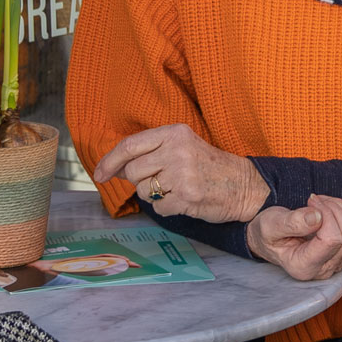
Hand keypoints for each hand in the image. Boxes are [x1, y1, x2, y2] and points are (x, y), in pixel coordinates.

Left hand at [93, 124, 268, 222]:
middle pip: (133, 171)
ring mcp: (182, 173)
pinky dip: (166, 208)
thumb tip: (115, 167)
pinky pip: (158, 208)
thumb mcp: (181, 146)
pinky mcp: (187, 196)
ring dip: (154, 195)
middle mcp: (177, 149)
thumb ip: (150, 152)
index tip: (99, 174)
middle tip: (161, 180)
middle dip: (139, 181)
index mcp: (174, 132)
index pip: (130, 145)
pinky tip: (183, 200)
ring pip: (142, 191)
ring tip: (176, 188)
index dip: (109, 161)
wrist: (243, 184)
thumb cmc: (207, 166)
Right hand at [246, 193, 341, 280]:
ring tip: (321, 202)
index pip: (332, 239)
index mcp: (304, 267)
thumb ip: (291, 223)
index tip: (310, 202)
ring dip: (341, 207)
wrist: (270, 238)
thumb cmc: (267, 232)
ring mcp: (338, 261)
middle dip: (334, 209)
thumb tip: (317, 217)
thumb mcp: (270, 225)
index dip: (326, 214)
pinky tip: (329, 207)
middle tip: (314, 200)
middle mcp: (325, 269)